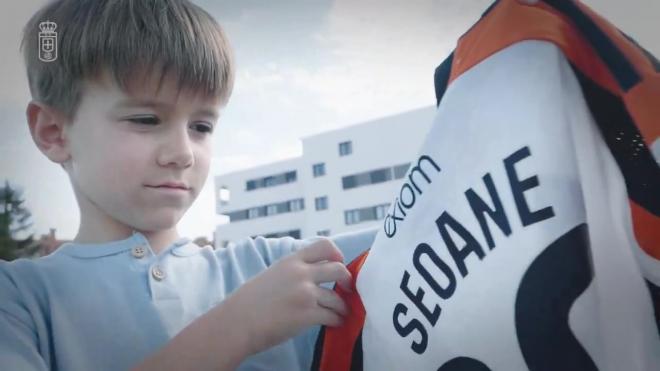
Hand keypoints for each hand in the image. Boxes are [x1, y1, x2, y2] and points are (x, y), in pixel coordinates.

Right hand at [223, 238, 351, 355]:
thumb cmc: (249, 302)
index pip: (324, 246)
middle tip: (347, 289)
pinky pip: (332, 316)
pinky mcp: (307, 314)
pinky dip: (337, 320)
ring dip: (342, 307)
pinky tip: (335, 323)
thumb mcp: (271, 274)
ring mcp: (305, 294)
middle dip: (347, 280)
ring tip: (341, 313)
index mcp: (291, 261)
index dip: (337, 254)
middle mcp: (301, 274)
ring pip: (337, 298)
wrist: (236, 322)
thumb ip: (291, 271)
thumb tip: (310, 275)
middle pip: (338, 270)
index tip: (339, 263)